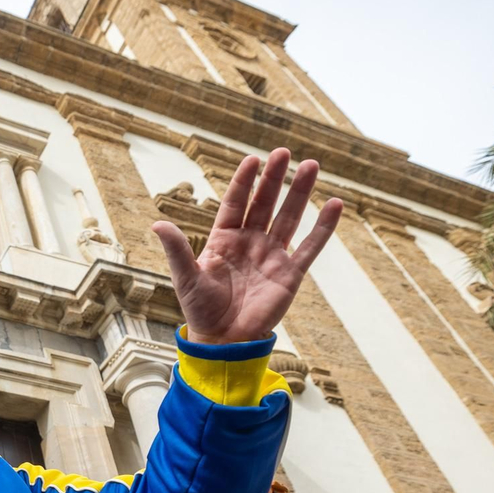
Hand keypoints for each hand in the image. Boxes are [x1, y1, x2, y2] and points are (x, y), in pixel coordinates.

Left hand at [153, 148, 342, 344]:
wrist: (224, 340)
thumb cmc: (201, 309)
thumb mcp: (186, 277)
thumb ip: (177, 249)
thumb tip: (157, 224)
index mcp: (224, 239)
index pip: (236, 202)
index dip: (244, 182)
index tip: (252, 160)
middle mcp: (250, 241)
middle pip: (265, 203)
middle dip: (275, 178)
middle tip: (284, 152)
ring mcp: (272, 255)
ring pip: (290, 217)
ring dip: (301, 192)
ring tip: (312, 165)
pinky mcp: (290, 274)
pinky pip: (310, 246)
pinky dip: (324, 227)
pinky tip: (336, 204)